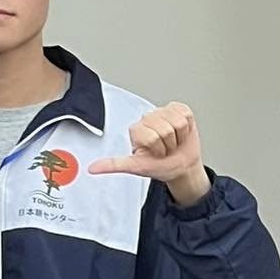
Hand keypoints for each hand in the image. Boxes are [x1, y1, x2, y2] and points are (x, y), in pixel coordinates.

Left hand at [90, 100, 209, 208]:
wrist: (181, 165)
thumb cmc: (159, 165)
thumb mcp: (135, 167)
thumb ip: (114, 165)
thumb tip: (92, 169)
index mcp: (135, 130)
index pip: (151, 136)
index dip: (157, 148)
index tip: (155, 153)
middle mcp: (147, 118)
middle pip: (164, 129)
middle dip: (168, 143)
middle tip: (165, 149)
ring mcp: (163, 112)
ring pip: (177, 122)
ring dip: (179, 136)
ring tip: (173, 142)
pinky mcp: (178, 109)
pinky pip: (185, 115)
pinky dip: (187, 127)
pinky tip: (181, 133)